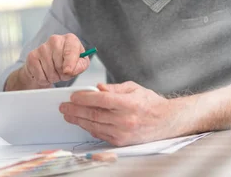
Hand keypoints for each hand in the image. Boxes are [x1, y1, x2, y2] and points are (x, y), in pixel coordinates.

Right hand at [21, 34, 89, 87]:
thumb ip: (81, 66)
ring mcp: (42, 47)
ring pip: (49, 71)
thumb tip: (72, 69)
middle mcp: (55, 40)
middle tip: (63, 72)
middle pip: (59, 64)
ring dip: (54, 77)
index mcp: (70, 39)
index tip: (68, 71)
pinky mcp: (32, 56)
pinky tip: (46, 73)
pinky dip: (44, 79)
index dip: (70, 63)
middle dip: (63, 73)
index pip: (70, 51)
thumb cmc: (67, 62)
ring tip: (55, 72)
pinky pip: (40, 75)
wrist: (49, 64)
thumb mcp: (80, 63)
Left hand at [59, 81, 179, 145]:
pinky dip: (89, 127)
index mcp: (129, 104)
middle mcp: (125, 119)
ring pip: (94, 126)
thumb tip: (97, 88)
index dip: (84, 98)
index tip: (73, 96)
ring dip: (79, 120)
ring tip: (69, 115)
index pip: (101, 100)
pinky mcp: (121, 141)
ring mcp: (122, 132)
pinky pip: (100, 134)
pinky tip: (83, 122)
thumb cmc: (150, 103)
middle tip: (64, 106)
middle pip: (94, 114)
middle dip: (76, 110)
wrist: (166, 121)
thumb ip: (114, 89)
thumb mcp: (134, 89)